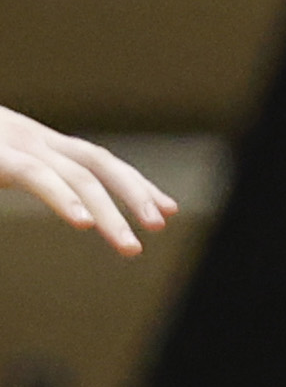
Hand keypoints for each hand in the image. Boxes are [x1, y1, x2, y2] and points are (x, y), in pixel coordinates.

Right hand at [0, 106, 176, 257]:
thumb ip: (21, 177)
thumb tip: (47, 198)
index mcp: (36, 143)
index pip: (96, 160)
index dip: (132, 182)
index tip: (167, 207)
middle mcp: (33, 139)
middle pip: (98, 163)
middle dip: (136, 193)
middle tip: (161, 224)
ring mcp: (18, 143)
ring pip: (78, 176)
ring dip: (110, 213)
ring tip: (131, 247)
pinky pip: (36, 176)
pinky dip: (65, 198)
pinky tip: (85, 222)